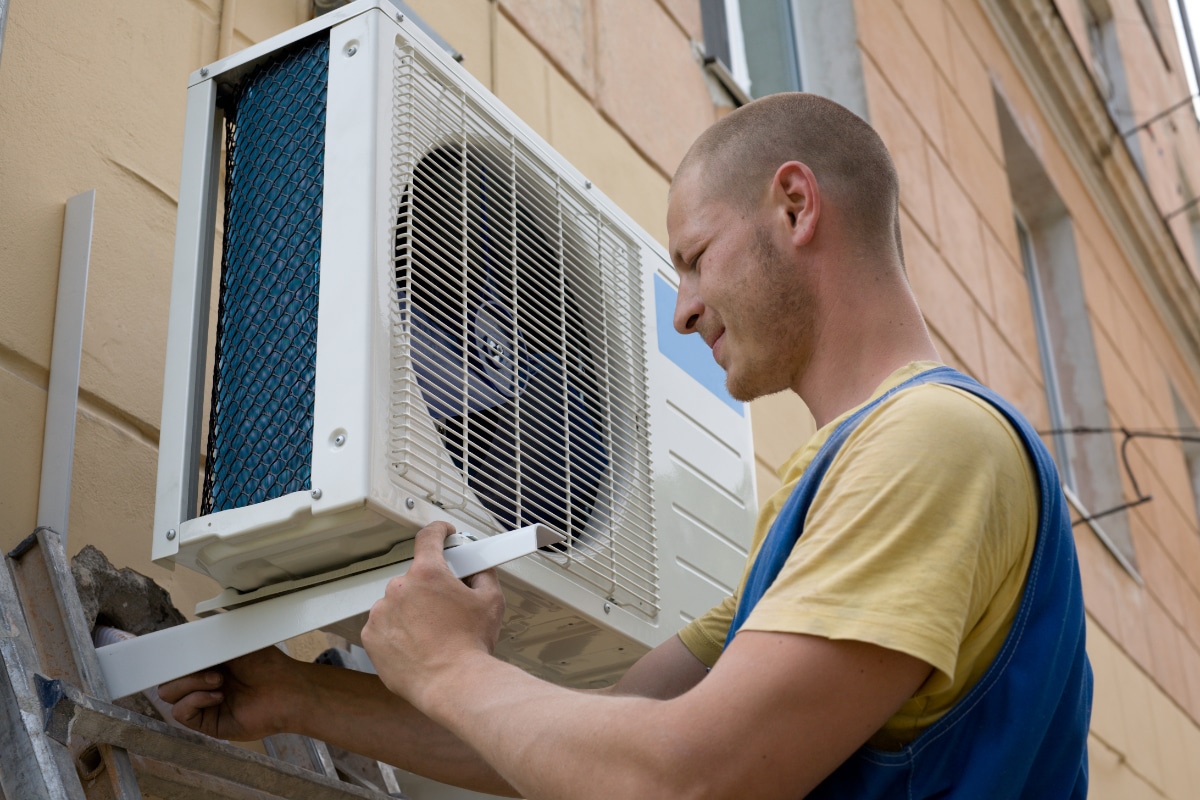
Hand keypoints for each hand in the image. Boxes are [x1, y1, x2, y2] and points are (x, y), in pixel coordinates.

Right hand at [157, 646, 302, 739]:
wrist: (286, 689)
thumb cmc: (267, 665)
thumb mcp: (233, 644)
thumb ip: (206, 642)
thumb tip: (181, 636)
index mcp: (207, 664)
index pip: (175, 663)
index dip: (172, 658)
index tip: (173, 650)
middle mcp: (202, 684)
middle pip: (167, 679)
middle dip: (183, 671)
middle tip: (211, 668)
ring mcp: (203, 704)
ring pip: (169, 695)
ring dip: (190, 684)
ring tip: (219, 680)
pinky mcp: (208, 723)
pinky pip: (181, 713)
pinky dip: (195, 700)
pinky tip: (218, 696)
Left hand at [361, 521, 505, 707]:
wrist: (453, 684)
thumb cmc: (470, 646)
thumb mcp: (491, 601)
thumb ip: (483, 575)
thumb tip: (478, 568)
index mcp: (428, 573)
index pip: (428, 537)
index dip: (439, 532)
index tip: (442, 534)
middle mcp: (400, 588)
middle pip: (415, 577)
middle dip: (430, 588)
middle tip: (446, 608)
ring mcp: (381, 613)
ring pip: (397, 602)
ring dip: (412, 610)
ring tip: (432, 633)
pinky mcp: (371, 636)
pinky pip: (383, 625)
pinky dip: (397, 631)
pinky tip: (416, 645)